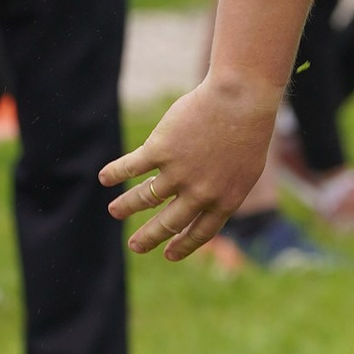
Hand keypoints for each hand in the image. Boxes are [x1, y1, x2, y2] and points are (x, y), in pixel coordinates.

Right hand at [104, 76, 283, 260]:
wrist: (240, 99)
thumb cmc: (249, 128)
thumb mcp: (247, 168)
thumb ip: (227, 188)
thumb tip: (209, 202)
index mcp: (224, 201)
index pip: (199, 232)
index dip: (182, 245)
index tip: (168, 254)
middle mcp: (199, 194)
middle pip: (168, 223)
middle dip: (148, 237)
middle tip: (134, 246)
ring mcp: (178, 174)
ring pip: (144, 197)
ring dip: (126, 206)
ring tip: (114, 211)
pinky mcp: (160, 151)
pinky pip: (131, 167)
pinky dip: (115, 173)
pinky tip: (104, 177)